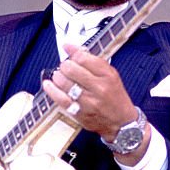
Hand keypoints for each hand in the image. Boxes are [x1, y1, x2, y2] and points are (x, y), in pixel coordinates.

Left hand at [42, 44, 150, 163]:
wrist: (121, 123)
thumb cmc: (115, 97)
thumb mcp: (110, 75)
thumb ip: (91, 60)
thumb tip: (70, 47)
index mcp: (108, 76)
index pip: (84, 58)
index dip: (72, 53)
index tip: (68, 51)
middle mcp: (99, 88)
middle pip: (72, 69)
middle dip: (65, 66)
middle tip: (65, 67)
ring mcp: (89, 102)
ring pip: (65, 84)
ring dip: (57, 77)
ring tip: (59, 76)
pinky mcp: (80, 113)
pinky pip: (61, 100)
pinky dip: (52, 91)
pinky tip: (48, 85)